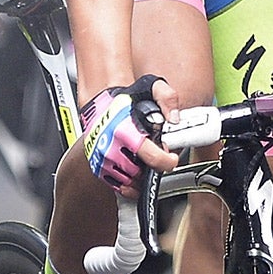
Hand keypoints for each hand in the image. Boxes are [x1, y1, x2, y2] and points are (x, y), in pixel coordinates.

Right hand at [81, 75, 179, 193]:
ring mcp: (102, 158)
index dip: (167, 162)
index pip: (152, 158)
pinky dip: (128, 185)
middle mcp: (111, 147)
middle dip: (154, 167)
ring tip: (147, 163)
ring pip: (129, 181)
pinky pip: (116, 185)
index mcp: (124, 131)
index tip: (172, 159)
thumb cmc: (125, 99)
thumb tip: (175, 118)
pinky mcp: (98, 166)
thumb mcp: (151, 87)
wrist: (99, 104)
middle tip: (159, 157)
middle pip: (141, 172)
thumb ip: (167, 98)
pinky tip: (136, 175)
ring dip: (142, 176)